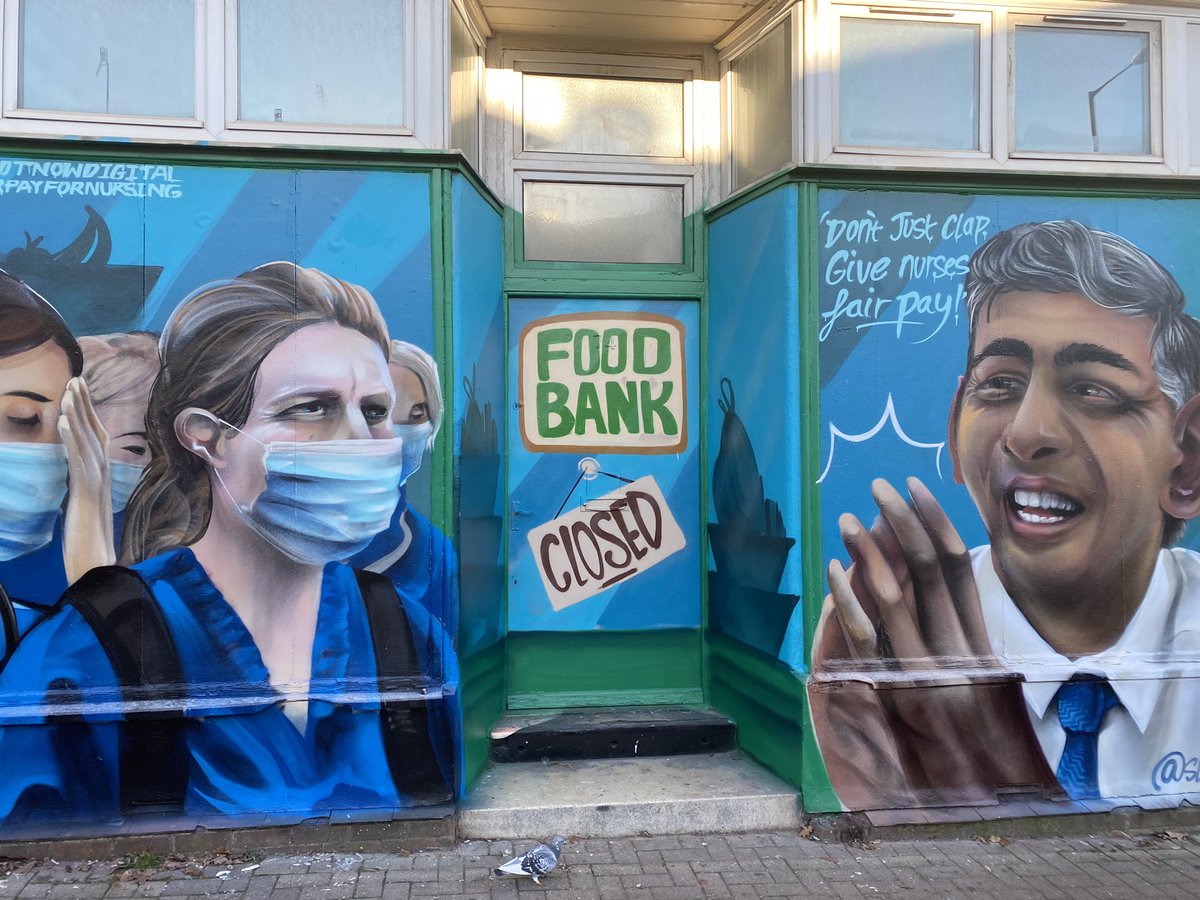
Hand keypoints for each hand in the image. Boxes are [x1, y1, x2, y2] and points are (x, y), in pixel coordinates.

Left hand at [58, 377, 115, 581]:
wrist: (98, 571)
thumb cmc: (90, 549)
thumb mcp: (82, 513)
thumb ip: (81, 493)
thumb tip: (75, 481)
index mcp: (102, 480)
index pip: (98, 440)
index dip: (89, 415)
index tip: (78, 392)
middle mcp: (105, 478)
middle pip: (97, 434)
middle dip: (85, 405)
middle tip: (75, 379)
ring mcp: (98, 486)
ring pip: (90, 443)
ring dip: (80, 415)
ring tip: (69, 391)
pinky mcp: (87, 496)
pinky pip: (81, 463)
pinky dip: (74, 441)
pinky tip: (67, 423)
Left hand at [810, 476, 1058, 806]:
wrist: (968, 786)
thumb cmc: (969, 723)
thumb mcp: (975, 670)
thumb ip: (954, 620)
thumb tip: (929, 560)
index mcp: (977, 635)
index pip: (957, 565)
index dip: (934, 520)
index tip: (913, 484)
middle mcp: (952, 648)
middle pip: (926, 569)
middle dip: (901, 521)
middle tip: (878, 485)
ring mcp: (920, 669)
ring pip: (893, 596)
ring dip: (868, 552)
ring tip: (848, 518)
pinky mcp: (888, 689)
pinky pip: (863, 635)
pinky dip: (846, 598)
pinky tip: (835, 569)